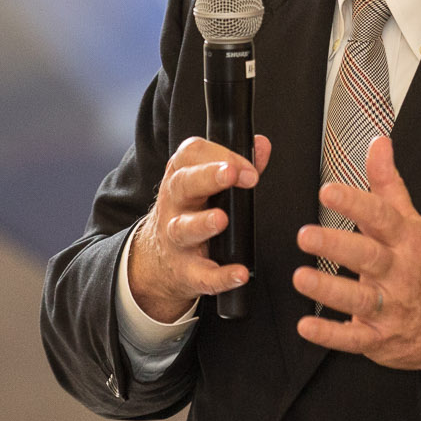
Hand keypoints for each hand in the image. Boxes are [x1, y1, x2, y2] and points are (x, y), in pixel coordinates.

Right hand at [131, 134, 271, 322]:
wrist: (158, 259)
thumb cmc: (190, 211)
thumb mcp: (205, 184)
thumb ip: (236, 164)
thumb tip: (262, 145)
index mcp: (181, 177)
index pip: (191, 154)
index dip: (220, 155)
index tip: (249, 167)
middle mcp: (174, 204)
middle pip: (184, 184)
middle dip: (207, 177)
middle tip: (231, 174)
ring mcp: (176, 239)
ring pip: (184, 228)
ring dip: (202, 223)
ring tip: (222, 219)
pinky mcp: (185, 271)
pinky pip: (202, 274)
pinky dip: (220, 276)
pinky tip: (239, 273)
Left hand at [292, 137, 420, 374]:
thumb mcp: (413, 222)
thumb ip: (388, 184)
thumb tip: (378, 143)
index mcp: (406, 241)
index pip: (382, 217)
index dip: (355, 203)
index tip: (328, 191)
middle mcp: (399, 274)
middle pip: (369, 258)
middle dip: (337, 246)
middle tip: (305, 235)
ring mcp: (391, 308)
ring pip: (360, 299)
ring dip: (329, 290)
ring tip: (301, 277)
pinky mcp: (379, 337)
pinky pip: (354, 339)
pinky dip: (330, 335)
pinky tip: (306, 326)